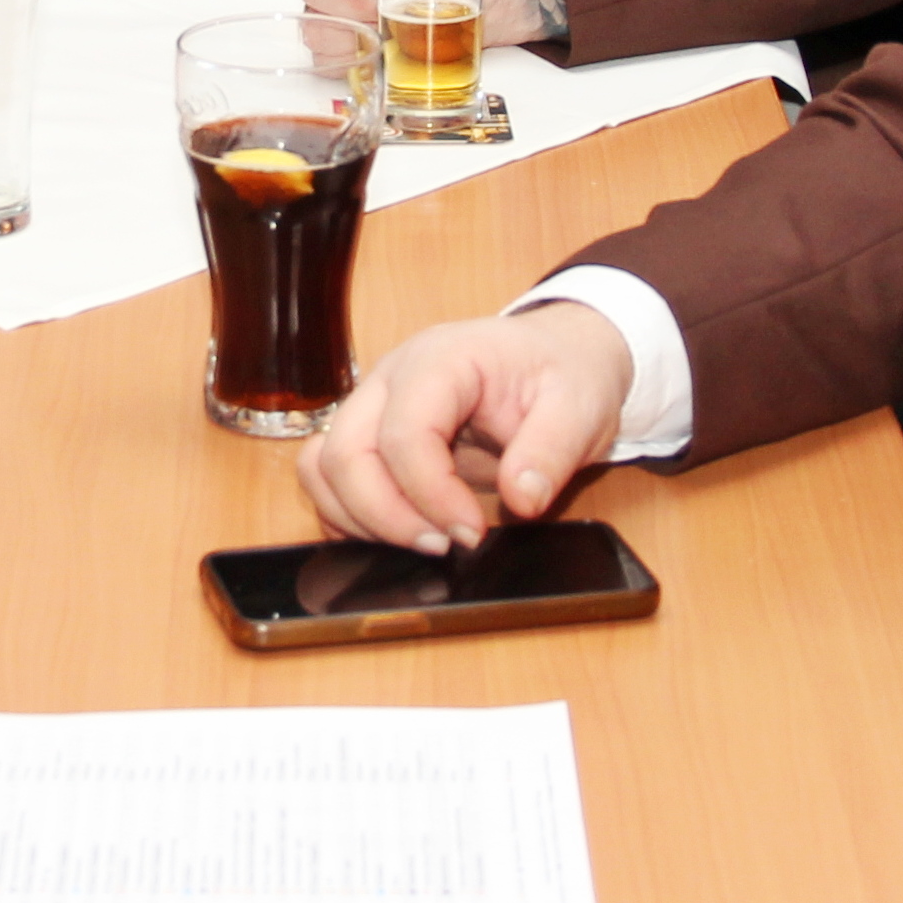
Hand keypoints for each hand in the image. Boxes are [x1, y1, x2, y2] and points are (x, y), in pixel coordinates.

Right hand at [299, 306, 635, 553]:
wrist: (556, 355)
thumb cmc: (563, 374)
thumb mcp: (580, 408)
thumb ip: (551, 452)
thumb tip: (521, 499)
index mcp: (441, 360)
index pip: (404, 433)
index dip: (430, 495)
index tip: (472, 533)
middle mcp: (390, 377)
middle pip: (346, 453)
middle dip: (386, 515)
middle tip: (442, 546)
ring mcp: (372, 404)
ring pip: (323, 467)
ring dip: (360, 518)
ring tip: (421, 542)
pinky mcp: (368, 433)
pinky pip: (329, 478)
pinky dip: (350, 515)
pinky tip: (398, 535)